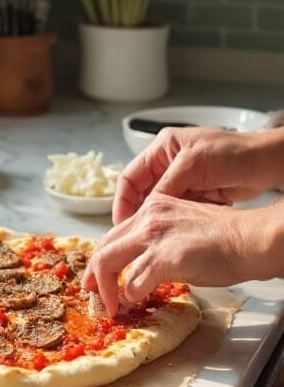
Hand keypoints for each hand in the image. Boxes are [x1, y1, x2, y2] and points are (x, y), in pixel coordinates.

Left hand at [83, 192, 283, 315]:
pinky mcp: (164, 257)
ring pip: (108, 262)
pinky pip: (133, 282)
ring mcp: (154, 235)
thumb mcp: (183, 228)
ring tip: (112, 306)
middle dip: (93, 274)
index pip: (114, 233)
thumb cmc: (225, 239)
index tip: (99, 276)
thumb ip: (159, 240)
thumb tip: (145, 265)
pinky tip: (137, 301)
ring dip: (106, 290)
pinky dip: (131, 295)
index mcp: (153, 207)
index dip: (102, 257)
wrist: (249, 239)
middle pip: (104, 247)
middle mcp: (148, 217)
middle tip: (93, 294)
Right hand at [113, 127, 275, 225]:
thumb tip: (146, 208)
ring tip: (153, 237)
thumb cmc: (233, 153)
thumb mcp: (193, 164)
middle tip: (134, 235)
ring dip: (157, 221)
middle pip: (142, 194)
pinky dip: (175, 223)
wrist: (264, 163)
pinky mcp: (196, 195)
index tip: (122, 222)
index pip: (130, 177)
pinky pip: (177, 213)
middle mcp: (168, 164)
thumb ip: (166, 186)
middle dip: (138, 215)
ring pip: (159, 207)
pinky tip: (174, 233)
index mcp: (162, 149)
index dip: (122, 201)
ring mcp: (183, 181)